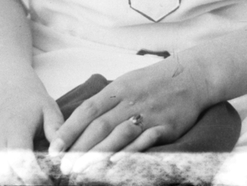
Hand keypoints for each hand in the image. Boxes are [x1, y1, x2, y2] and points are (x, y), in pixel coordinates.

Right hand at [0, 84, 62, 184]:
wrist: (10, 91)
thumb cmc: (34, 104)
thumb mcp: (50, 110)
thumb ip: (56, 132)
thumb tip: (58, 155)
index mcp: (16, 127)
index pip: (20, 160)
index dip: (33, 176)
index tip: (47, 181)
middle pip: (6, 173)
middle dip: (23, 182)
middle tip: (39, 182)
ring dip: (11, 181)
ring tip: (27, 179)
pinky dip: (0, 178)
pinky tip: (14, 175)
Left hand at [48, 53, 207, 166]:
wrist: (192, 75)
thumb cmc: (154, 82)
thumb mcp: (127, 83)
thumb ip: (106, 101)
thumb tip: (79, 121)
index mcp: (118, 89)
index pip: (87, 110)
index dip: (69, 130)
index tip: (54, 148)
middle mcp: (130, 100)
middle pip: (99, 126)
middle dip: (78, 148)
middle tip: (62, 167)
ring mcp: (148, 114)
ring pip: (118, 135)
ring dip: (98, 154)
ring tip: (81, 171)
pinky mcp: (166, 126)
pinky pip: (145, 141)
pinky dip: (130, 152)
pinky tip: (116, 164)